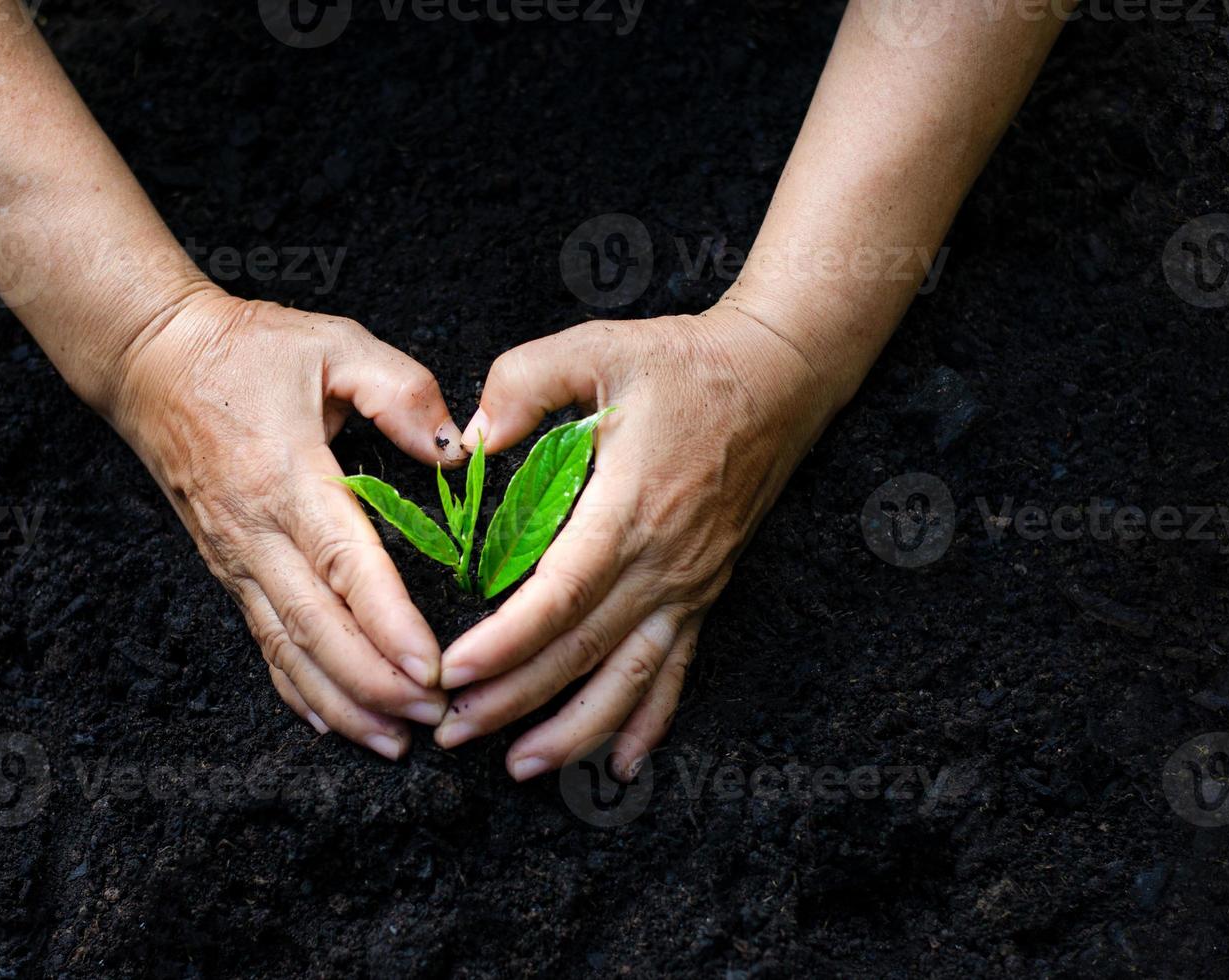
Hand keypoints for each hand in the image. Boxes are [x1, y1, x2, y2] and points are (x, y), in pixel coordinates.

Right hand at [107, 288, 464, 758]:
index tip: (432, 668)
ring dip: (341, 702)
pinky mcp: (227, 568)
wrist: (152, 360)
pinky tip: (334, 722)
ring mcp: (235, 557)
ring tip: (394, 739)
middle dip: (376, 683)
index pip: (345, 565)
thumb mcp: (335, 344)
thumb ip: (400, 391)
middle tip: (435, 716)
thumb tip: (455, 448)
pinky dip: (298, 689)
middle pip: (316, 626)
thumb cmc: (251, 350)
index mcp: (289, 477)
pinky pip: (264, 641)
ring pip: (287, 648)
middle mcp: (256, 531)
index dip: (388, 624)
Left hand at [432, 304, 841, 780]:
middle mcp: (664, 560)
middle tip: (452, 732)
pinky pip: (676, 669)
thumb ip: (524, 383)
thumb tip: (467, 438)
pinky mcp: (704, 591)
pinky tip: (619, 765)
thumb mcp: (597, 348)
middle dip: (514, 700)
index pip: (561, 595)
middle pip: (584, 650)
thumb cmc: (681, 363)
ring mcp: (689, 583)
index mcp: (630, 507)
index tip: (453, 673)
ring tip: (519, 766)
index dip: (506, 642)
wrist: (776, 379)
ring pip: (631, 677)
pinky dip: (649, 722)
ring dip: (576, 729)